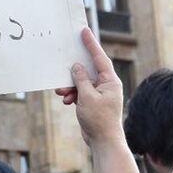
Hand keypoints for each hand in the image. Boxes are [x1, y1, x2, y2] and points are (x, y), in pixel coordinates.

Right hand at [53, 27, 124, 147]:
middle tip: (64, 62)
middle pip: (89, 70)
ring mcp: (101, 94)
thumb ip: (81, 79)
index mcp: (110, 81)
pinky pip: (81, 92)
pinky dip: (73, 95)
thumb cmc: (99, 120)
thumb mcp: (87, 97)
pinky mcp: (94, 102)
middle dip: (74, 71)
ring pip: (82, 82)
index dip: (91, 44)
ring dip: (71, 86)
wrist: (103, 142)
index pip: (100, 58)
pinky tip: (67, 101)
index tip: (84, 31)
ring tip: (61, 92)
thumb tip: (77, 66)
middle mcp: (107, 85)